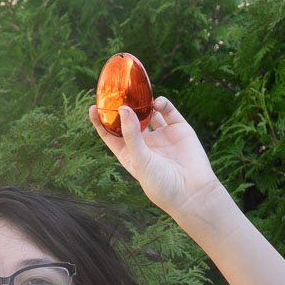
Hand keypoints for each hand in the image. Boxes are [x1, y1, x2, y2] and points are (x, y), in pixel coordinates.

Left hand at [88, 97, 222, 216]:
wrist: (192, 191)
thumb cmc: (160, 182)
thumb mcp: (140, 159)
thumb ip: (131, 134)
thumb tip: (123, 108)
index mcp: (128, 154)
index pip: (110, 134)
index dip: (100, 121)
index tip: (92, 107)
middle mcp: (144, 144)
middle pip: (128, 121)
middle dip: (123, 107)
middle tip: (116, 92)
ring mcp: (161, 136)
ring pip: (149, 113)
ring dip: (143, 103)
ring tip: (137, 94)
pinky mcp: (178, 129)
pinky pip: (168, 112)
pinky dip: (162, 104)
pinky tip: (157, 102)